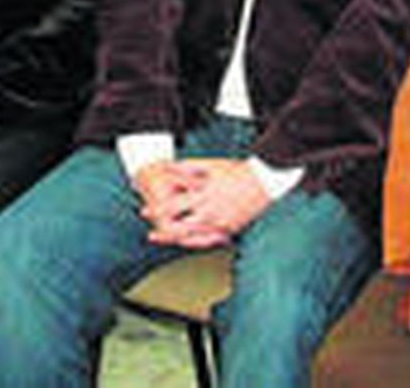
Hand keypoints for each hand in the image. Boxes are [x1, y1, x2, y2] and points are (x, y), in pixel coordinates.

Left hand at [145, 159, 268, 248]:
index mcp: (203, 195)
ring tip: (163, 238)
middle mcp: (210, 212)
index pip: (173, 206)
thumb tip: (167, 167)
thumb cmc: (237, 171)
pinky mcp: (229, 231)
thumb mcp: (211, 165)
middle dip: (163, 229)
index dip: (157, 209)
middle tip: (151, 231)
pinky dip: (194, 243)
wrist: (263, 181)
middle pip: (179, 226)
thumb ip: (188, 167)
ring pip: (192, 237)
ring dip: (175, 239)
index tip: (145, 210)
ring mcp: (220, 224)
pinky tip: (186, 242)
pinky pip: (208, 242)